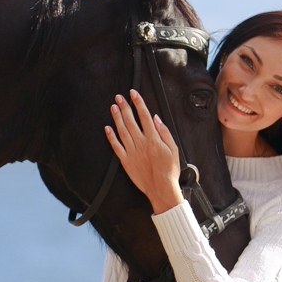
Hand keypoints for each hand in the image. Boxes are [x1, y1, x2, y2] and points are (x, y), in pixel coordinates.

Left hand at [105, 90, 183, 214]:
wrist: (161, 188)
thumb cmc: (169, 170)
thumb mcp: (173, 149)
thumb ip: (164, 132)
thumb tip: (155, 118)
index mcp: (153, 139)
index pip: (144, 116)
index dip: (138, 103)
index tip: (133, 93)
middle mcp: (141, 143)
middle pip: (131, 121)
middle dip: (124, 107)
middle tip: (118, 96)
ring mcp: (132, 152)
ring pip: (122, 131)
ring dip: (117, 118)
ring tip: (113, 107)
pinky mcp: (126, 161)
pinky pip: (116, 147)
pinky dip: (111, 137)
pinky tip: (107, 128)